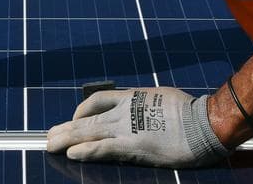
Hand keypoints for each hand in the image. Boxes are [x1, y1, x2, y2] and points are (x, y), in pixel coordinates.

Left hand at [46, 87, 228, 167]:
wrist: (204, 124)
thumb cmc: (190, 112)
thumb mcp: (162, 98)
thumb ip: (147, 104)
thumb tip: (143, 107)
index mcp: (132, 97)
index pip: (97, 100)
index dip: (81, 111)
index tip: (73, 119)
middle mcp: (124, 110)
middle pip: (87, 118)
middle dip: (65, 128)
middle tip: (49, 135)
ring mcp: (127, 128)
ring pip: (88, 132)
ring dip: (66, 139)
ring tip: (50, 145)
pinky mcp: (132, 146)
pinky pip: (102, 148)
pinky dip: (85, 150)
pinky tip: (71, 154)